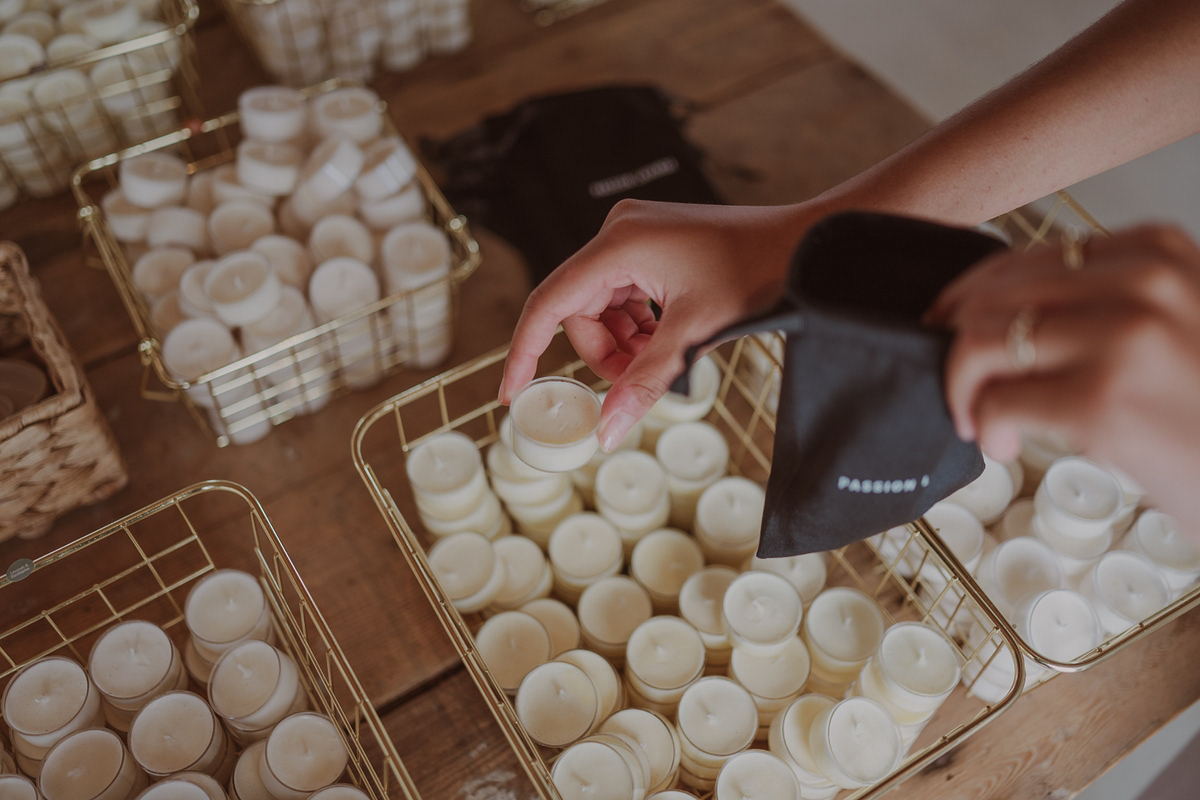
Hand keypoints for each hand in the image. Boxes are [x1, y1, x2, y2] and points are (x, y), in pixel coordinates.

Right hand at [499, 198, 814, 450]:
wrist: (808, 242)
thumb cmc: (759, 274)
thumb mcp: (695, 335)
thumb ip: (645, 383)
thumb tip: (606, 432)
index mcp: (619, 244)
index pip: (549, 304)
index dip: (525, 352)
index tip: (512, 394)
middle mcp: (619, 232)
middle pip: (579, 311)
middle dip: (603, 354)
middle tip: (636, 383)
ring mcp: (635, 235)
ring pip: (603, 307)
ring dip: (624, 344)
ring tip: (663, 360)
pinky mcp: (652, 244)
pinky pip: (625, 296)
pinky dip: (639, 327)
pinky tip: (668, 340)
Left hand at [930, 224, 1199, 525]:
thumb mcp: (1174, 321)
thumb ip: (1101, 300)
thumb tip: (989, 312)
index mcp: (1155, 250)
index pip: (1018, 261)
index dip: (967, 303)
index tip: (952, 335)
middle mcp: (1143, 281)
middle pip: (989, 299)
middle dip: (955, 348)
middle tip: (964, 391)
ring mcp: (1125, 338)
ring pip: (979, 341)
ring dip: (961, 389)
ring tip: (980, 420)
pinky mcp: (1105, 400)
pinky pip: (997, 400)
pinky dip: (982, 425)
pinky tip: (1002, 443)